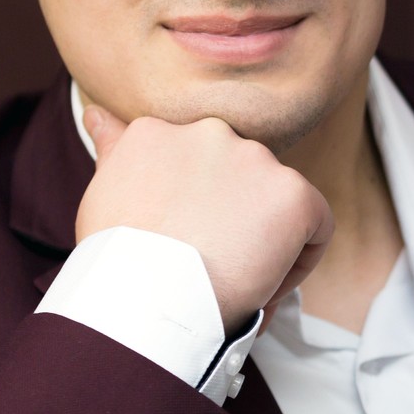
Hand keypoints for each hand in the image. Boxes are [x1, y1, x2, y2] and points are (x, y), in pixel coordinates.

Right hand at [76, 108, 333, 333]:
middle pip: (238, 177)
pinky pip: (315, 225)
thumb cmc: (116, 262)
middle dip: (231, 217)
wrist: (143, 299)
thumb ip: (113, 148)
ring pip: (276, 200)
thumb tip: (98, 114)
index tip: (183, 242)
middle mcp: (209, 131)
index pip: (196, 161)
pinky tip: (265, 284)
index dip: (196, 208)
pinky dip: (298, 259)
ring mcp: (254, 159)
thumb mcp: (104, 193)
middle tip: (209, 264)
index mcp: (160, 130)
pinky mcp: (293, 193)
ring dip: (263, 237)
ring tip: (233, 279)